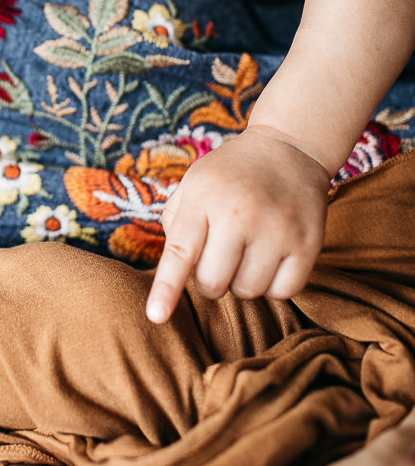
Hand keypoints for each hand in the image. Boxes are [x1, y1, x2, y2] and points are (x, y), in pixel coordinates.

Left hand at [146, 125, 330, 322]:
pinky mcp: (308, 244)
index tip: (156, 316)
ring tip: (247, 251)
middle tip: (219, 255)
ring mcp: (277, 229)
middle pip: (213, 283)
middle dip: (209, 279)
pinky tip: (272, 257)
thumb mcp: (194, 183)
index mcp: (204, 198)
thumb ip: (176, 224)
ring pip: (247, 292)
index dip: (166, 288)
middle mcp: (240, 213)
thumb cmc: (231, 175)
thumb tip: (176, 271)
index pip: (180, 251)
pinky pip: (283, 292)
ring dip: (241, 282)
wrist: (289, 149)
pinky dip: (274, 285)